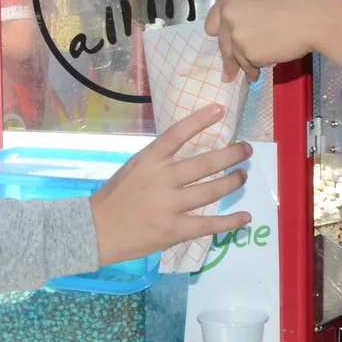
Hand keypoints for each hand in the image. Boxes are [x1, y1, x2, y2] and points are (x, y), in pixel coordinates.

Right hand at [88, 105, 251, 267]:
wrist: (95, 230)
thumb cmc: (114, 198)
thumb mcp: (132, 169)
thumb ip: (157, 162)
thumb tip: (185, 154)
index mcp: (149, 160)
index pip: (178, 133)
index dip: (201, 120)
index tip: (220, 110)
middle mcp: (162, 178)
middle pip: (206, 163)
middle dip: (231, 154)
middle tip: (245, 150)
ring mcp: (170, 204)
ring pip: (212, 190)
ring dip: (233, 182)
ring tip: (242, 176)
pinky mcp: (175, 229)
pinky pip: (209, 224)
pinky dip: (230, 221)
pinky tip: (245, 217)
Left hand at [205, 0, 341, 78]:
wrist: (315, 14)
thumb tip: (257, 1)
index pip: (213, 20)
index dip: (221, 32)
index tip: (224, 42)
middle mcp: (229, 15)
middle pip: (223, 43)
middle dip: (229, 58)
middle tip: (230, 73)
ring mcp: (238, 35)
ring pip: (238, 57)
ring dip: (246, 66)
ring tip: (254, 75)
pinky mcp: (250, 53)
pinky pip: (254, 62)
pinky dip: (261, 65)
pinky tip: (272, 63)